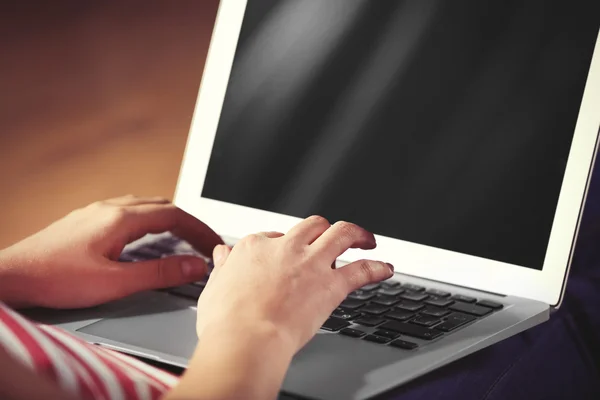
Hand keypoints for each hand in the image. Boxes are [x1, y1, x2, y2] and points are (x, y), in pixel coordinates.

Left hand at [0, 195, 222, 308]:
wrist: (12, 277)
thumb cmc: (55, 279)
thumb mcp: (114, 282)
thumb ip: (158, 273)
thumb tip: (193, 265)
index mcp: (120, 219)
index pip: (175, 215)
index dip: (200, 229)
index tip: (215, 244)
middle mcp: (110, 209)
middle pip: (163, 206)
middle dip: (189, 222)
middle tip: (204, 242)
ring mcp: (96, 212)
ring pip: (145, 206)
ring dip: (170, 219)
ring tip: (183, 239)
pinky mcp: (86, 221)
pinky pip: (129, 212)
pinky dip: (150, 221)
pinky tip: (146, 238)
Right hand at [196, 216, 392, 353]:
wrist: (245, 340)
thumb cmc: (226, 322)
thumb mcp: (215, 287)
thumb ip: (224, 267)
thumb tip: (223, 253)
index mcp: (255, 247)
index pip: (275, 236)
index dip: (284, 245)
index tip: (287, 255)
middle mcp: (286, 248)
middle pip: (311, 225)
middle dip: (323, 228)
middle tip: (330, 237)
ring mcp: (310, 264)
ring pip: (341, 233)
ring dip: (357, 233)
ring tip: (366, 238)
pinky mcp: (331, 285)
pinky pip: (362, 270)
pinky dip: (377, 268)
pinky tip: (385, 269)